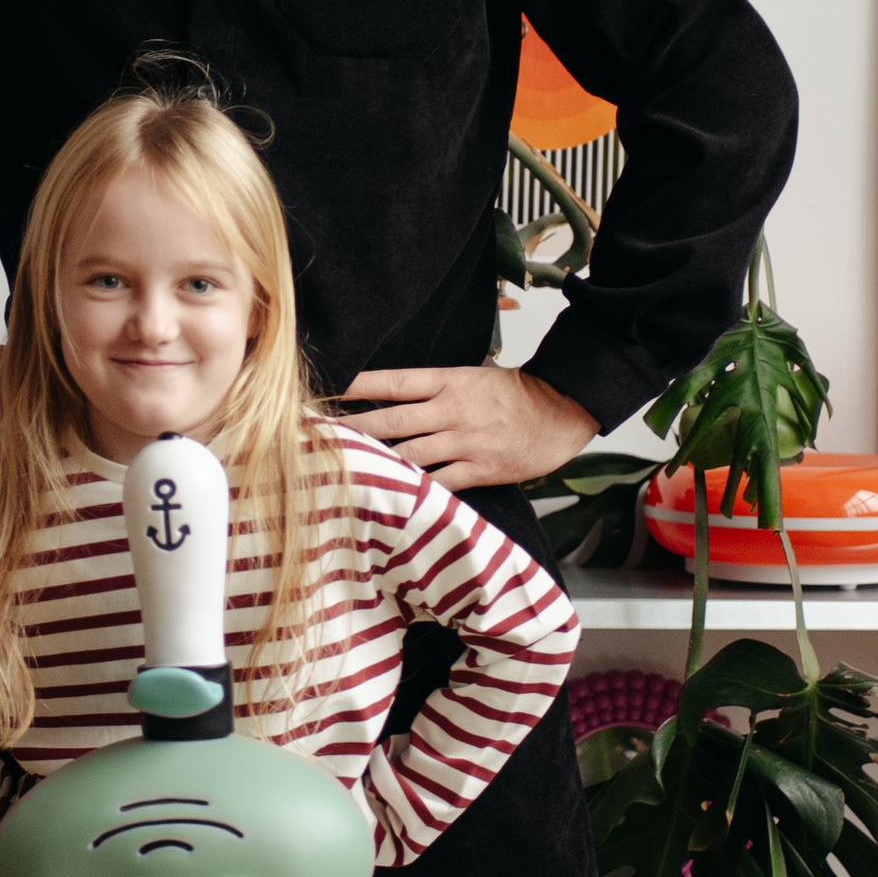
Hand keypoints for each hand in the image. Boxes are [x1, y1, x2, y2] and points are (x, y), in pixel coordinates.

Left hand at [339, 364, 596, 489]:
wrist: (564, 410)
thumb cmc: (519, 394)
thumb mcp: (475, 378)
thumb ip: (437, 390)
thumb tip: (395, 396)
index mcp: (450, 381)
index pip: (393, 382)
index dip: (358, 386)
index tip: (327, 389)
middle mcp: (452, 410)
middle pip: (389, 421)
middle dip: (350, 430)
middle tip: (313, 436)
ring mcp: (465, 442)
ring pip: (408, 455)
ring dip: (373, 464)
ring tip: (338, 472)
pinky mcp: (479, 470)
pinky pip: (439, 483)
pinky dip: (412, 491)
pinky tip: (386, 498)